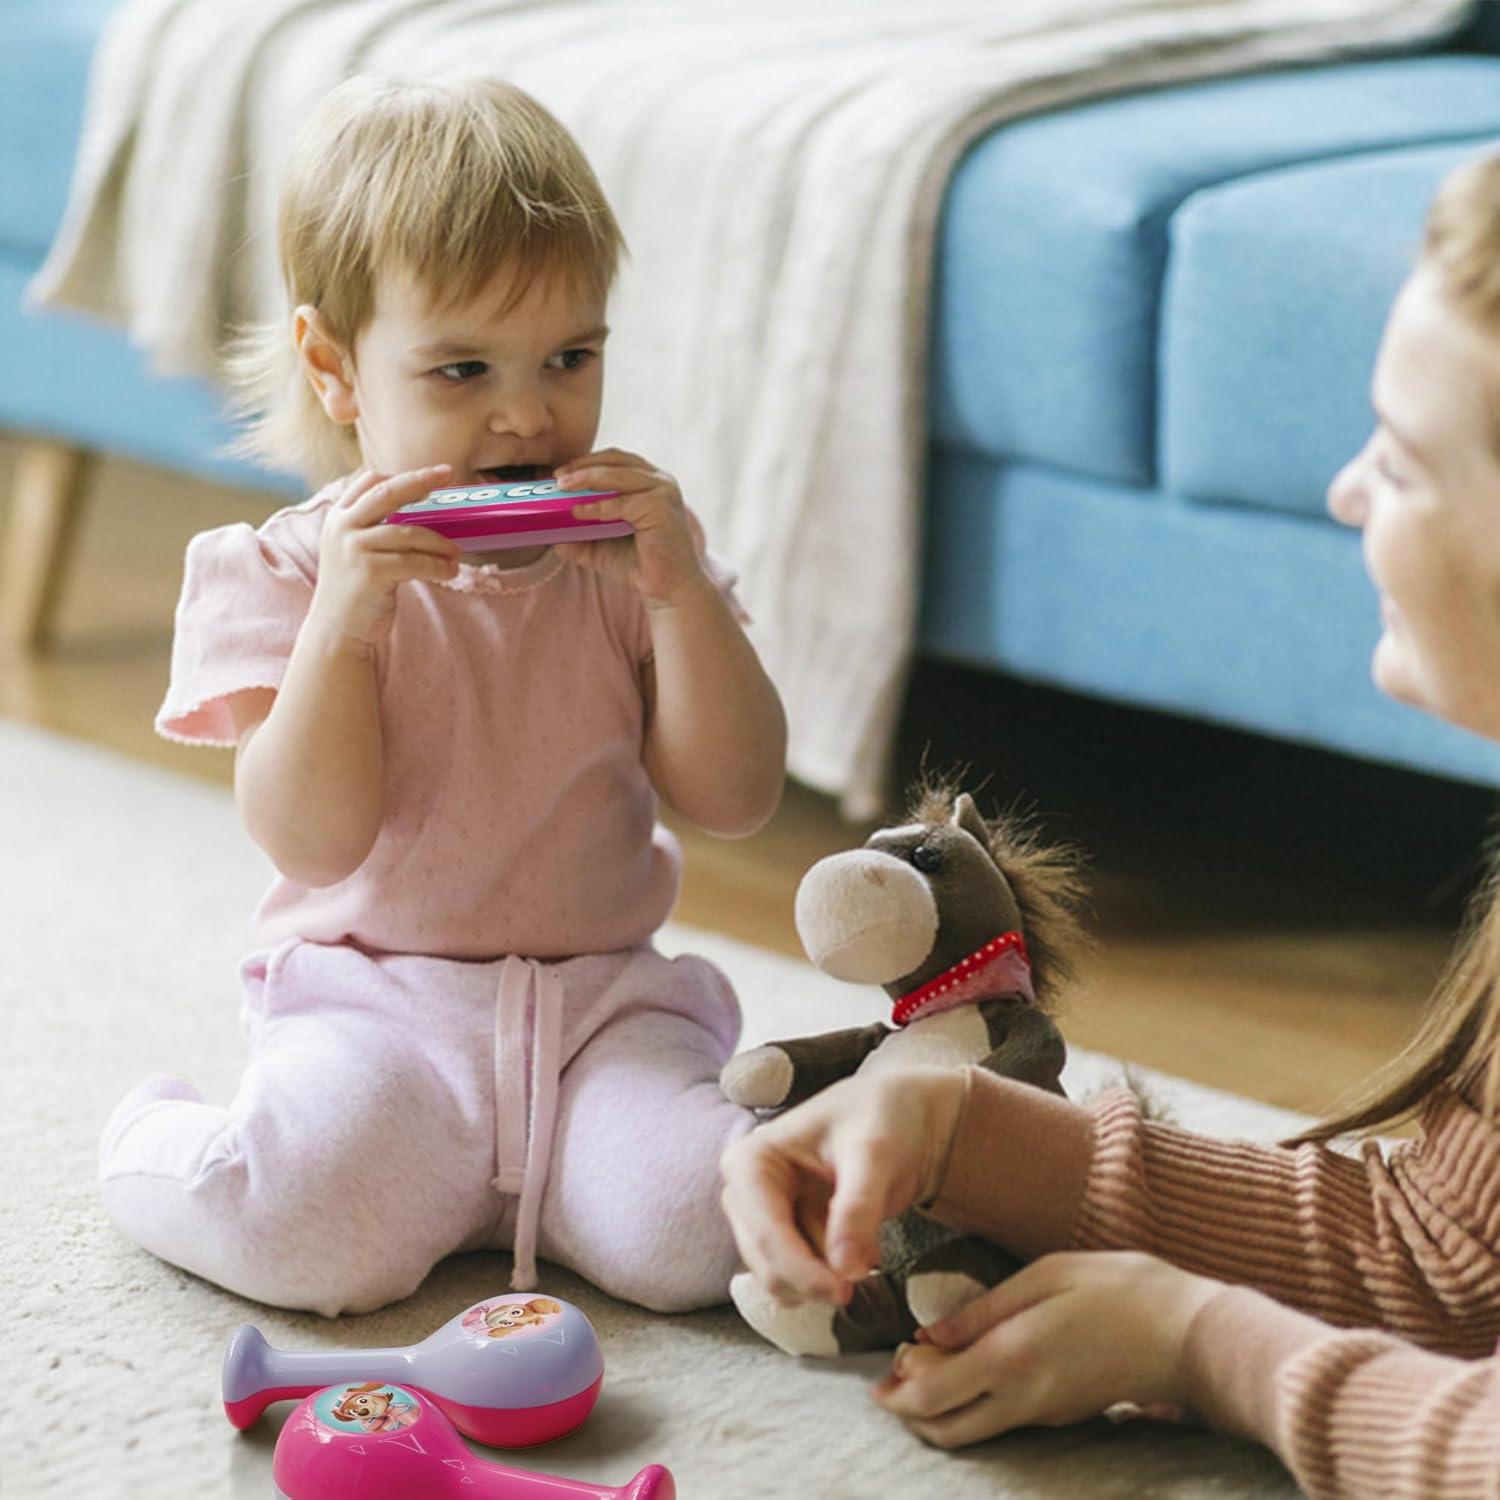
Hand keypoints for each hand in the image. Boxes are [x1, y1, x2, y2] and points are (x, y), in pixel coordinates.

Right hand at [309, 466, 461, 650]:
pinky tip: (449, 571)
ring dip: (439, 542)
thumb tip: (425, 515)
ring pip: (408, 533)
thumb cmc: (357, 591)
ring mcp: (354, 548)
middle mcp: (342, 527)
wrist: (337, 631)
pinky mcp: (370, 571)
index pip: (369, 483)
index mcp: (338, 518)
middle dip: (420, 480)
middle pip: (387, 492)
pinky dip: (437, 566)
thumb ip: (377, 529)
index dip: (401, 476)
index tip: (431, 475)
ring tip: (456, 553)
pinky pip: (414, 562)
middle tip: (448, 473)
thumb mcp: (358, 552)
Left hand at [552, 449, 704, 605]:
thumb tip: (552, 540)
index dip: (586, 462)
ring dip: (586, 479)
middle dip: (582, 467)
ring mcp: (663, 492)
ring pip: (617, 476)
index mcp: (649, 481)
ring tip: (562, 488)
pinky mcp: (661, 509)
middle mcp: (660, 481)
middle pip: (615, 461)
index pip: (614, 460)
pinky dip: (598, 505)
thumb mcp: (603, 548)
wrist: (669, 588)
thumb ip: (581, 540)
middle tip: (557, 478)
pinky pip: (622, 502)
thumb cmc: (641, 564)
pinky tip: (579, 511)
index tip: (560, 473)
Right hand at [718, 1067, 966, 1306]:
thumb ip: (858, 1208)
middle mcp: (744, 1192)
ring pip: (782, 1280)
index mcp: (750, 1160)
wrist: (901, 1115)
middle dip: (817, 1276)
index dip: (803, 1272)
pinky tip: (859, 1245)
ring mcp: (762, 1218)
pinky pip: (800, 1279)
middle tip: (867, 1266)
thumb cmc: (880, 1116)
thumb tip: (845, 1270)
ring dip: (827, 1275)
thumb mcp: (874, 1152)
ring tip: (866, 1241)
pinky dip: (833, 1274)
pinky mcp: (785, 1237)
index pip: (766, 1235)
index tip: (846, 1290)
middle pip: (768, 1265)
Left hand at [873, 1251, 1222, 1446]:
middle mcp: (1024, 1399)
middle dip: (911, 1414)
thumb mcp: (1045, 1277)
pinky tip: (970, 1368)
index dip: (898, 1395)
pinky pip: (1004, 1420)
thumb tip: (929, 1335)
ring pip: (975, 1431)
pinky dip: (974, 1404)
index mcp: (1012, 1360)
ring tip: (927, 1368)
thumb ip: (983, 1309)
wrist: (1189, 1336)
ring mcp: (1045, 1414)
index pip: (934, 1398)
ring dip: (942, 1410)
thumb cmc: (1118, 1290)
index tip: (879, 1379)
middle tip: (894, 1383)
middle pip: (948, 1430)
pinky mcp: (1063, 1415)